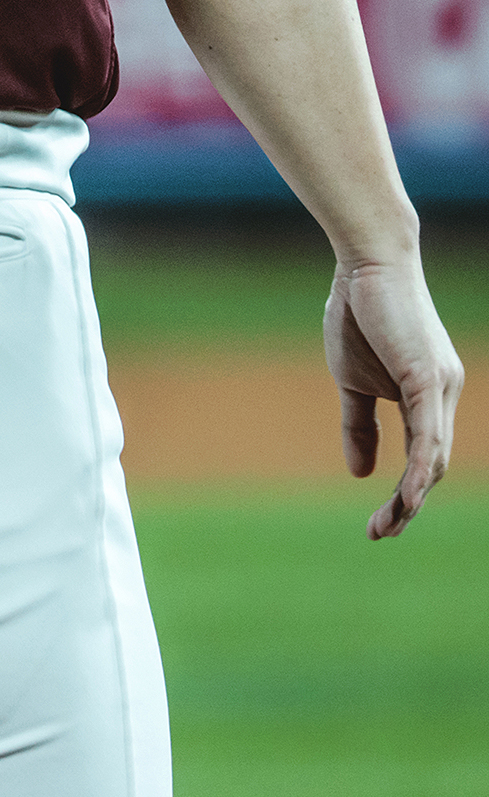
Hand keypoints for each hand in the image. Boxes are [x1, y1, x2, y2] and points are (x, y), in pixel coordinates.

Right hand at [323, 255, 462, 539]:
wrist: (365, 263)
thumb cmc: (359, 313)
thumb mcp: (352, 380)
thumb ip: (359, 425)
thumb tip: (361, 474)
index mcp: (429, 394)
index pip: (425, 457)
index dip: (405, 494)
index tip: (380, 524)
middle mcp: (444, 393)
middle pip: (435, 466)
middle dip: (409, 506)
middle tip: (380, 533)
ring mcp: (440, 386)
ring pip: (435, 458)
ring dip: (412, 499)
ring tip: (388, 526)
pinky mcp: (427, 377)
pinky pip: (429, 435)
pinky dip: (419, 470)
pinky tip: (407, 497)